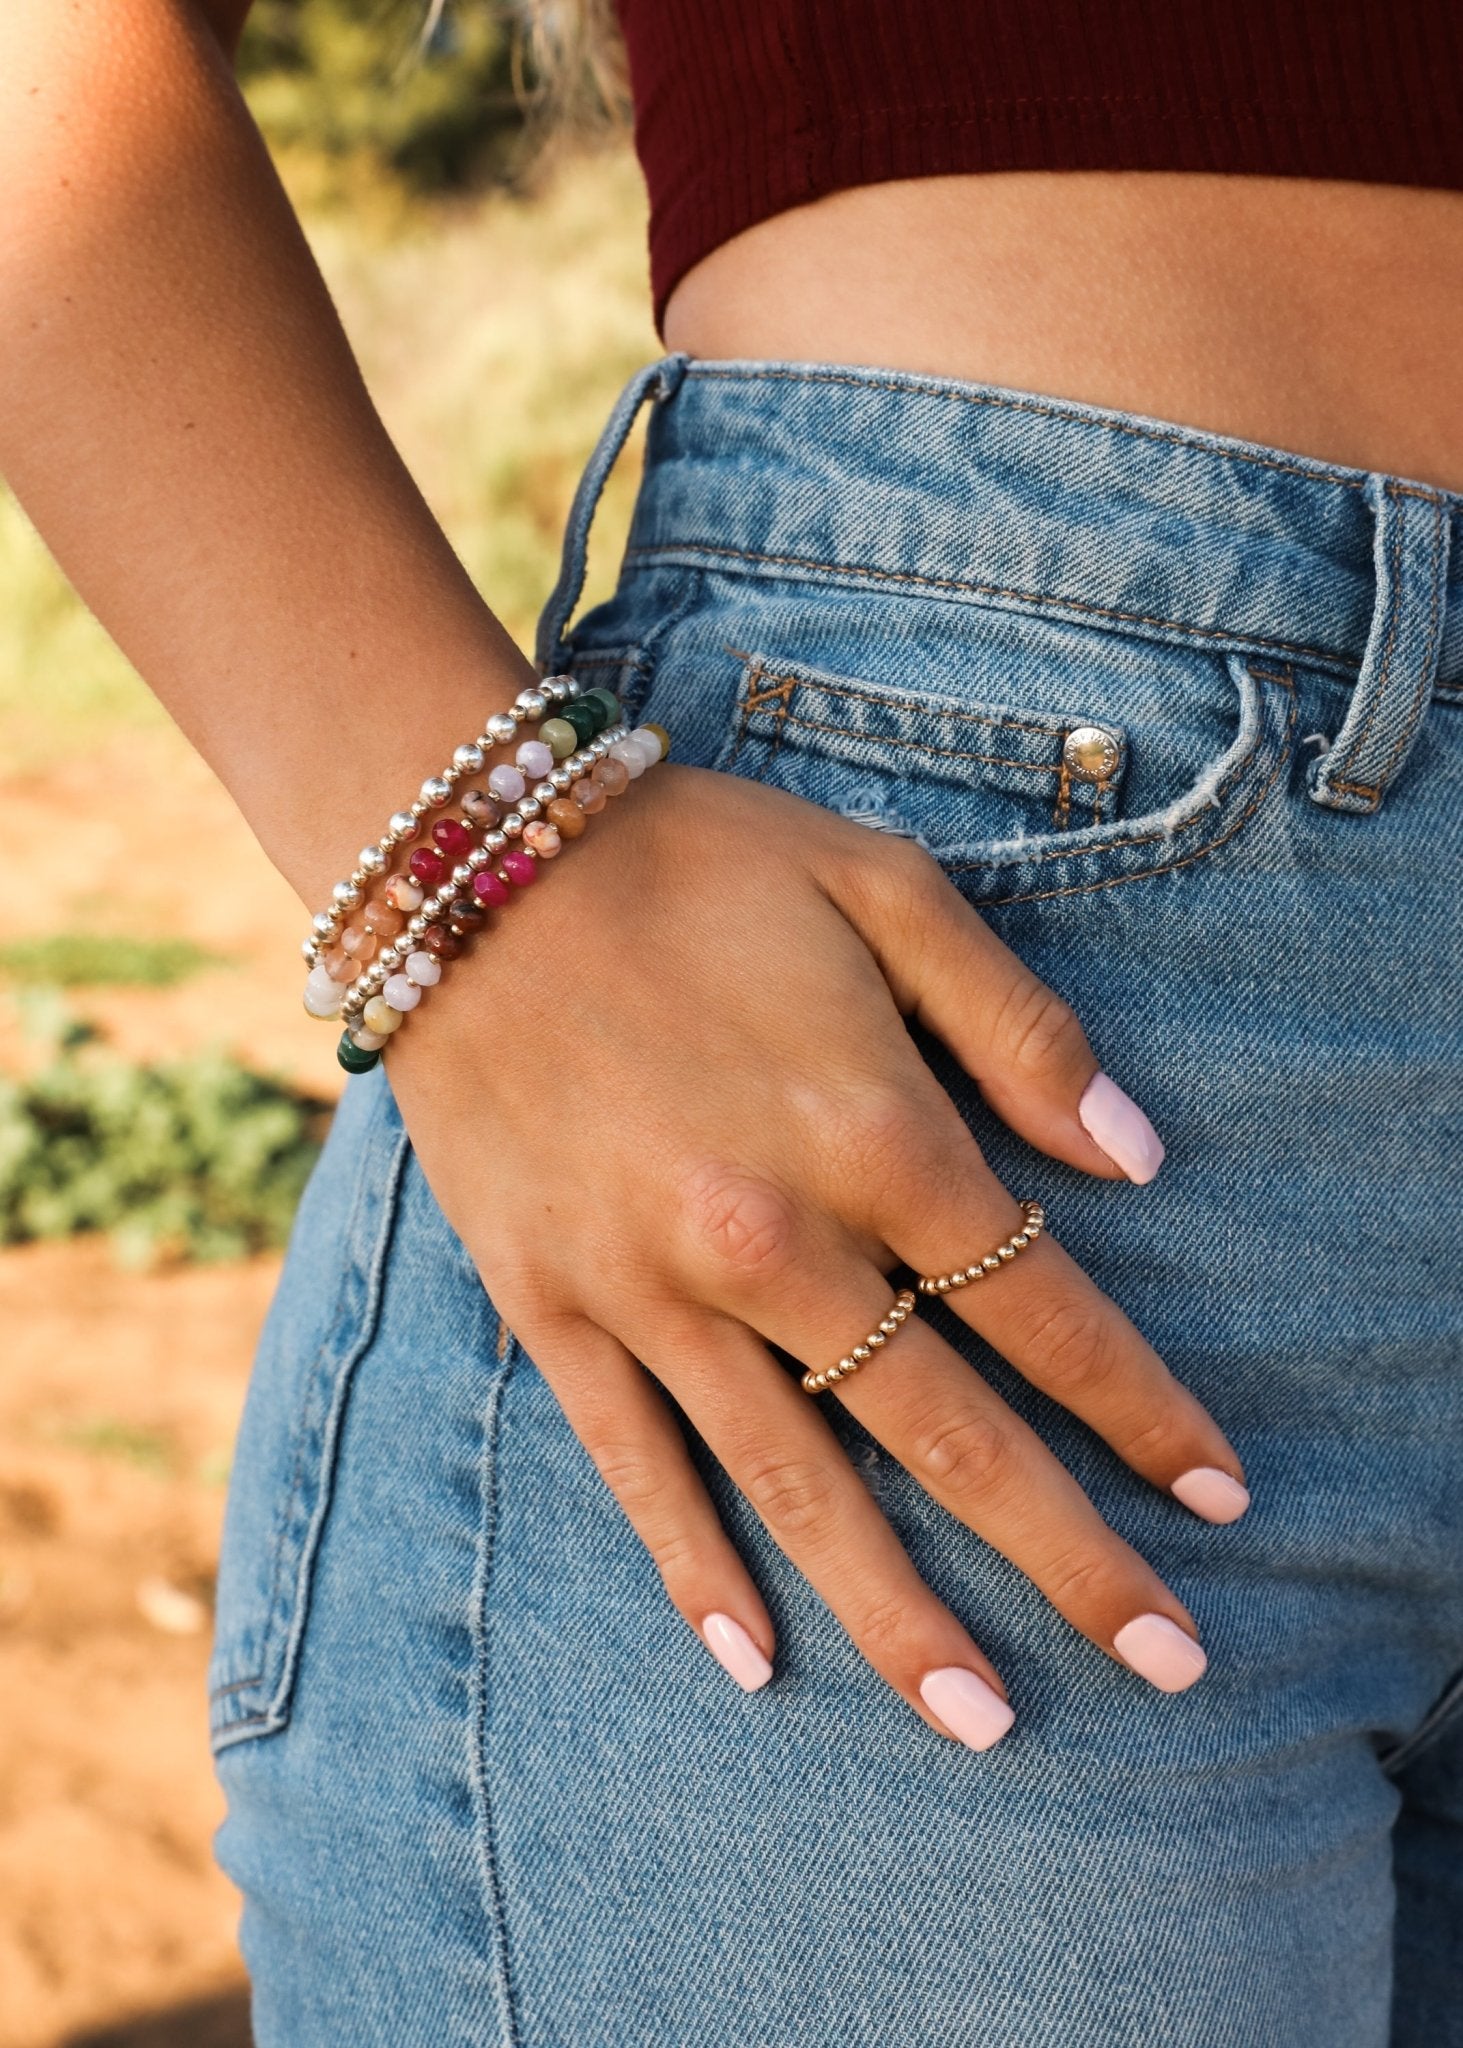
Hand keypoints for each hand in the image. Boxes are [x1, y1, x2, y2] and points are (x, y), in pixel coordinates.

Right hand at [387, 763, 1246, 1747]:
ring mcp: (652, 1288)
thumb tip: (1138, 1157)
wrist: (468, 861)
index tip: (1218, 1494)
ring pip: (798, 1486)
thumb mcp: (886, 889)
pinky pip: (634, 1465)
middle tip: (1167, 1660)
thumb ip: (1020, 1027)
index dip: (1143, 1408)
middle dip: (1069, 1554)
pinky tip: (752, 1660)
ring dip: (900, 1614)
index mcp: (874, 1132)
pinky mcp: (551, 1307)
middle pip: (948, 1432)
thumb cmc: (698, 863)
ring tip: (985, 1722)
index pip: (1045, 1310)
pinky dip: (693, 1567)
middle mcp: (774, 1240)